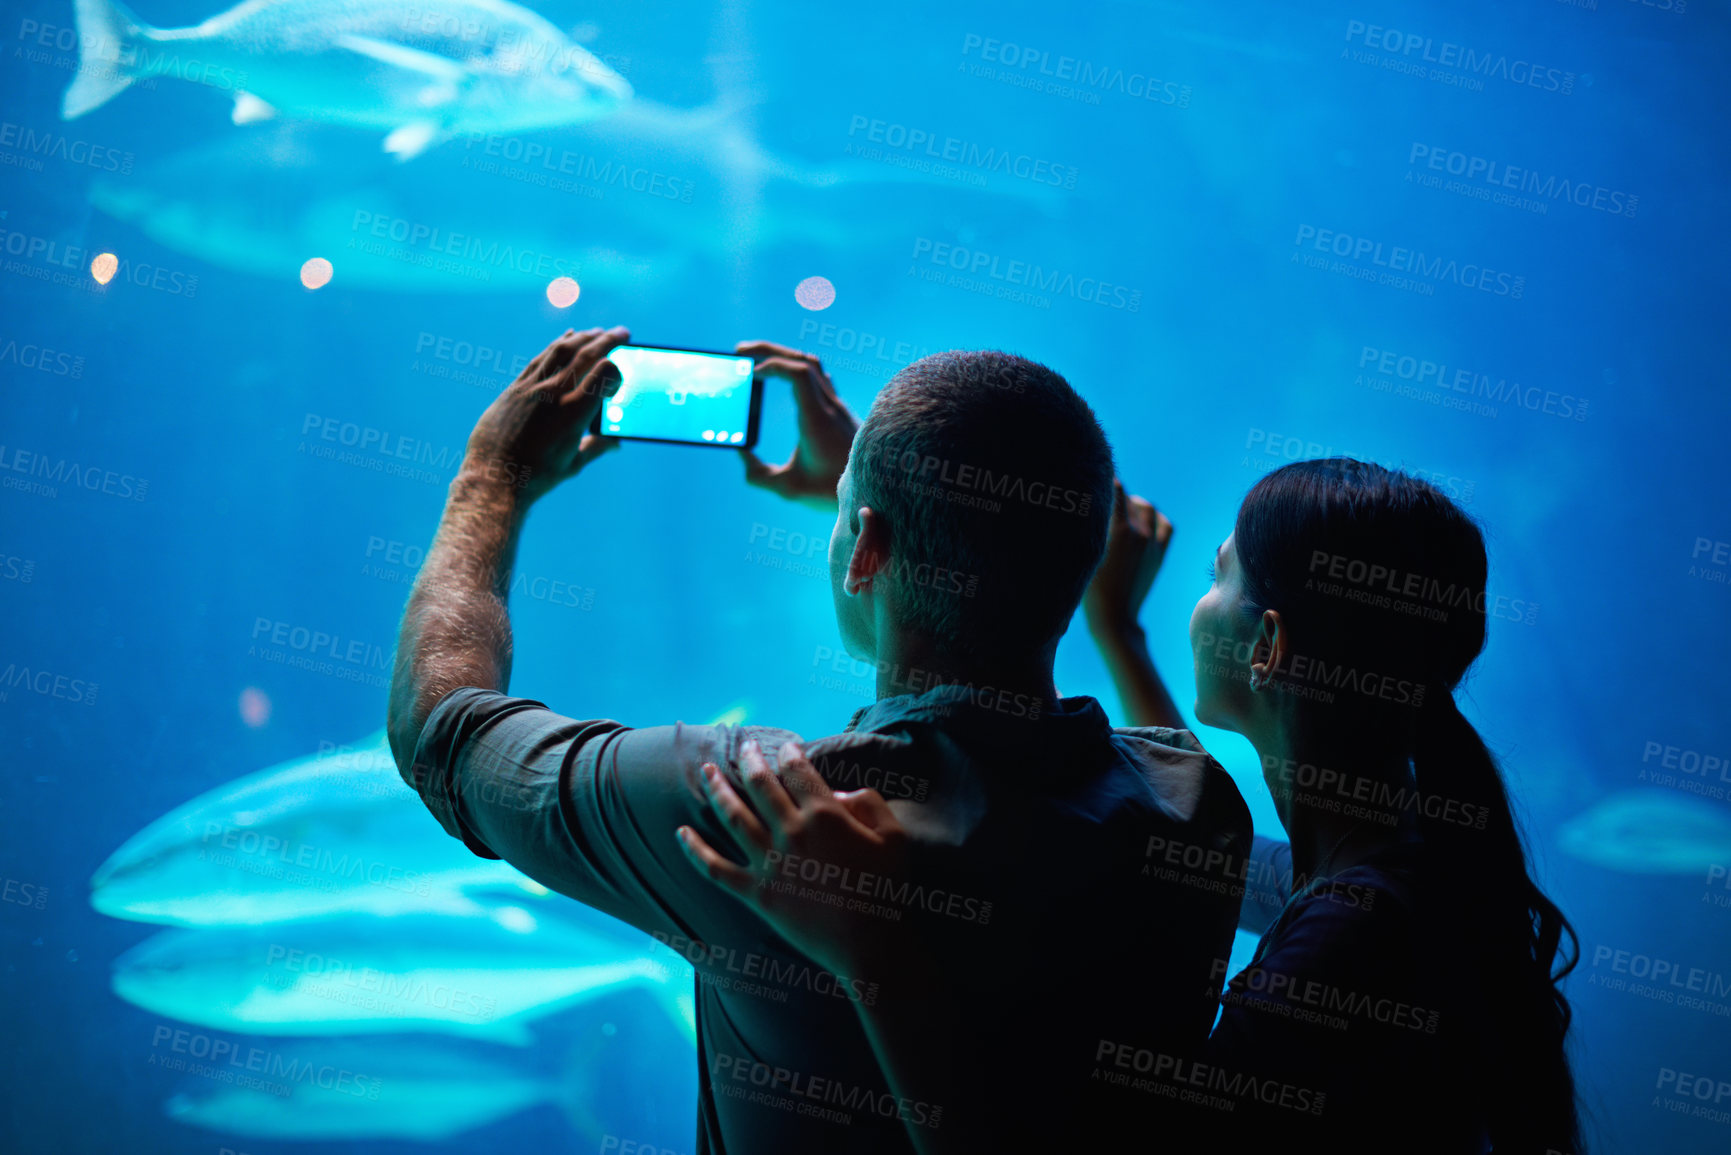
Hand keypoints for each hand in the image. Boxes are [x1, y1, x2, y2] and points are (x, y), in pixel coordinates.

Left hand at [464, 327, 629, 501]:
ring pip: (561, 350)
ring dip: (582, 337)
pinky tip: (567, 337)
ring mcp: (532, 388)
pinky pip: (539, 358)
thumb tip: (616, 442)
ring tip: (597, 332)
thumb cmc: (536, 477)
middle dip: (608, 339)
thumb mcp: (574, 464)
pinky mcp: (515, 388)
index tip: (620, 378)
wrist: (493, 478)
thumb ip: (597, 447)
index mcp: (574, 414)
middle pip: (585, 354)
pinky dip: (556, 345)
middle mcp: (553, 395)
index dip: (617, 371)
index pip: (604, 373)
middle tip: (623, 332)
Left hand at [677, 739, 908, 976]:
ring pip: (734, 817)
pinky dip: (695, 850)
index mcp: (825, 815)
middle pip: (761, 785)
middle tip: (743, 746)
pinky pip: (716, 869)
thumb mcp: (894, 836)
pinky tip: (681, 832)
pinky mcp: (757, 893)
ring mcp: (769, 863)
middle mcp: (791, 832)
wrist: (870, 945)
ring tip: (707, 770)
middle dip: (749, 760)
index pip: (798, 771)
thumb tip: (838, 794)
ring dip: (718, 789)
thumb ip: (869, 803)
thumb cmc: (887, 889)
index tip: (786, 748)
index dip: (789, 754)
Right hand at [735, 341, 857, 510]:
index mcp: (817, 420)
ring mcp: (837, 406)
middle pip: (803, 361)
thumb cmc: (830, 492)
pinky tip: (782, 377)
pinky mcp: (840, 411)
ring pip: (813, 365)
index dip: (772, 365)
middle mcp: (830, 407)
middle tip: (741, 350)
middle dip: (769, 350)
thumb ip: (758, 474)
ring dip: (784, 356)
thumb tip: (740, 452)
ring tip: (758, 359)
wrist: (872, 491)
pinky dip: (797, 368)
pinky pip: (819, 377)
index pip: (799, 375)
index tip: (750, 372)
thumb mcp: (788, 488)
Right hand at [1083, 479, 1172, 638]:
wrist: (1114, 617)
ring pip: (1148, 509)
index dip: (1107, 478)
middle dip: (1117, 493)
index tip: (1098, 471)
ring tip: (1121, 507)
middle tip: (1103, 493)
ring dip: (1135, 503)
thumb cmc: (1089, 589)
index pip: (1115, 489)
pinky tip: (1145, 519)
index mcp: (1119, 530)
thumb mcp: (1083, 552)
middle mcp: (1140, 533)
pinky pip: (1165, 526)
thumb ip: (1087, 525)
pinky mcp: (1159, 555)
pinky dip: (1156, 517)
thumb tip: (1085, 503)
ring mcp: (1153, 544)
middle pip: (1130, 499)